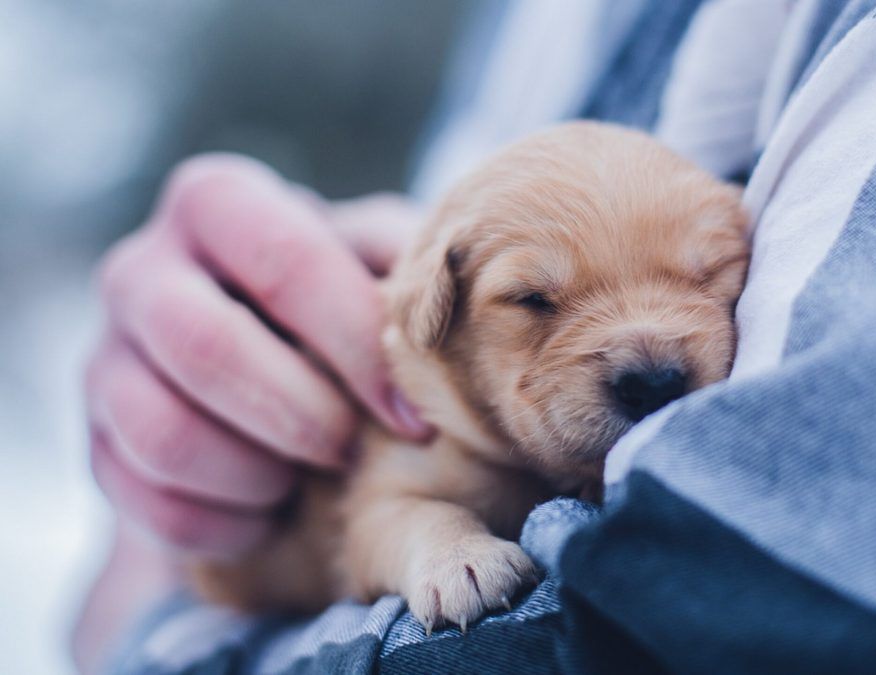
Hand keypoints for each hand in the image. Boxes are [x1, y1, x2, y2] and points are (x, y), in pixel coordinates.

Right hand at [85, 154, 431, 558]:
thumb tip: (467, 293)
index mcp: (218, 203)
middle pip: (204, 345)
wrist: (264, 362)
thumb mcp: (377, 261)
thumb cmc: (341, 302)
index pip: (286, 261)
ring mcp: (104, 356)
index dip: (357, 347)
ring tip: (308, 479)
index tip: (415, 417)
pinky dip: (222, 523)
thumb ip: (407, 262)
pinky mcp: (96, 440)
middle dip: (299, 415)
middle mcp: (141, 268)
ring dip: (256, 472)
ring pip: (160, 430)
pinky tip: (270, 514)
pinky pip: (143, 501)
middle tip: (351, 450)